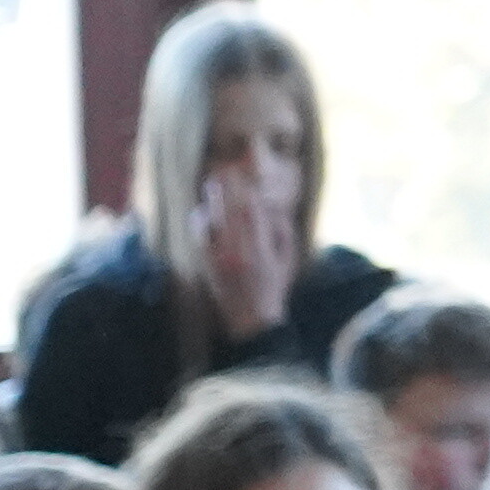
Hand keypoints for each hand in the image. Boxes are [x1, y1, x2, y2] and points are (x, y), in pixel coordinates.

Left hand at [191, 158, 295, 321]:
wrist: (252, 320)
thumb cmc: (275, 288)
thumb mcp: (288, 259)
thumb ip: (283, 232)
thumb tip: (275, 206)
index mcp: (261, 249)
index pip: (253, 213)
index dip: (247, 191)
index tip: (245, 175)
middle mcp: (239, 252)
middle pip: (230, 212)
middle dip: (227, 189)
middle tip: (223, 169)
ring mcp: (221, 259)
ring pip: (213, 223)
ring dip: (212, 202)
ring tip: (212, 183)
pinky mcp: (208, 266)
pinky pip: (201, 239)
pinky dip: (201, 223)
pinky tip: (202, 210)